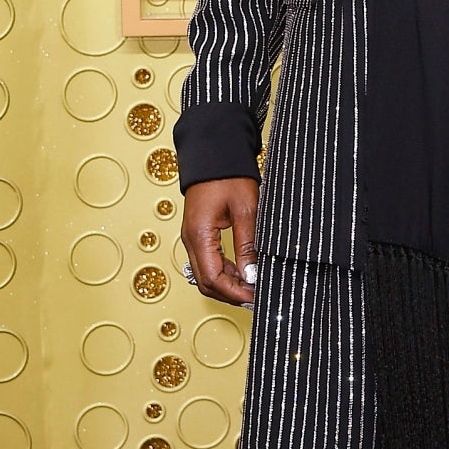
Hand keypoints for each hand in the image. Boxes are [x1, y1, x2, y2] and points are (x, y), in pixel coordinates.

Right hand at [180, 177, 259, 306]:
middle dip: (231, 294)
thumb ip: (248, 244)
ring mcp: (193, 237)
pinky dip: (226, 272)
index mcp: (199, 235)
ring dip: (228, 285)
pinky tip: (243, 273)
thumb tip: (251, 275)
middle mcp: (191, 239)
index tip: (256, 297)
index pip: (213, 279)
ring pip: (207, 274)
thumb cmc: (227, 174)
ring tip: (253, 287)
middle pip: (207, 282)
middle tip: (256, 297)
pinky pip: (209, 262)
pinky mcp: (199, 233)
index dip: (235, 293)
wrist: (213, 151)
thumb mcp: (246, 209)